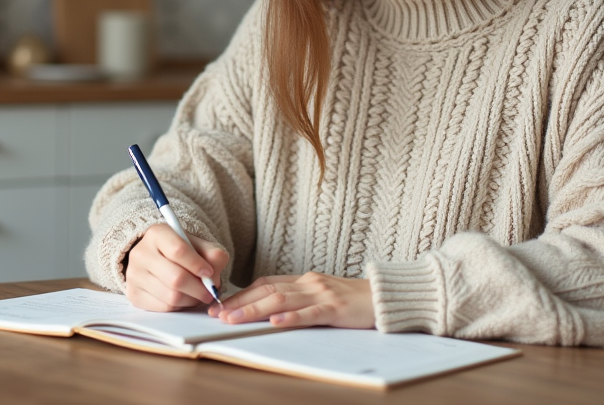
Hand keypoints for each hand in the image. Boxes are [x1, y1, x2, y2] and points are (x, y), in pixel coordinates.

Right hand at [124, 223, 228, 311]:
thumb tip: (213, 277)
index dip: (197, 265)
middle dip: (199, 289)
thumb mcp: (198, 245)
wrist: (156, 257)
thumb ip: (213, 255)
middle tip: (210, 292)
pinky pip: (164, 307)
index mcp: (157, 233)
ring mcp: (134, 275)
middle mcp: (141, 253)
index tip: (209, 272)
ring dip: (191, 299)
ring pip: (171, 296)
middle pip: (176, 278)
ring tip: (197, 294)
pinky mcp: (134, 294)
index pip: (178, 250)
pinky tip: (184, 298)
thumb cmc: (181, 251)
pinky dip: (180, 306)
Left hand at [208, 272, 374, 328]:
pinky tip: (275, 322)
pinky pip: (310, 313)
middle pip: (267, 290)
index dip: (241, 294)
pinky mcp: (336, 308)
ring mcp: (322, 294)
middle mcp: (309, 283)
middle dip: (239, 303)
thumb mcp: (321, 295)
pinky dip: (291, 317)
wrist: (386, 297)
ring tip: (234, 319)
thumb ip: (299, 299)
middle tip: (217, 314)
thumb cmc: (353, 300)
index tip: (220, 305)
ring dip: (255, 310)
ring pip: (282, 300)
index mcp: (304, 280)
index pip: (265, 283)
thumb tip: (269, 310)